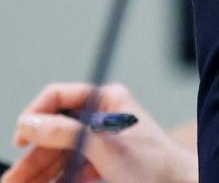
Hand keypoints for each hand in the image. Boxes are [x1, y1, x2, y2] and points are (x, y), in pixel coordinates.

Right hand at [4, 82, 196, 182]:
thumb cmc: (153, 164)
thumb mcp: (104, 146)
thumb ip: (66, 132)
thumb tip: (31, 123)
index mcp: (107, 100)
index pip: (60, 96)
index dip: (36, 114)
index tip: (21, 138)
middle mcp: (100, 117)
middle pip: (53, 133)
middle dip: (31, 158)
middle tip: (11, 182)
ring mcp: (100, 143)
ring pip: (57, 156)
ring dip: (38, 174)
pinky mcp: (100, 166)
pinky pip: (69, 171)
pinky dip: (54, 180)